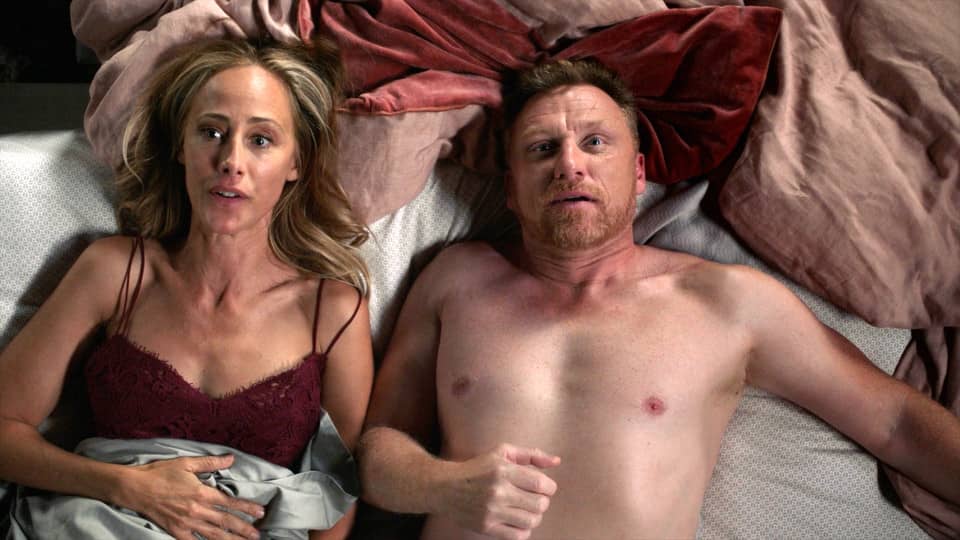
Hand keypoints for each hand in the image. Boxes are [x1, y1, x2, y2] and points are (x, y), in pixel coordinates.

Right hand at [118, 454, 263, 539]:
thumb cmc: (160, 473)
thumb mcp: (187, 463)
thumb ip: (211, 463)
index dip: (247, 508)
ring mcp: (186, 523)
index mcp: (202, 492)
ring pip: (213, 535)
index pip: (229, 502)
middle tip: (257, 535)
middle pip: (225, 522)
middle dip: (243, 529)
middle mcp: (197, 510)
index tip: (260, 513)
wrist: (135, 488)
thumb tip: (231, 458)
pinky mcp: (175, 531)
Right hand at [444, 443, 560, 539]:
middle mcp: (498, 491)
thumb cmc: (478, 468)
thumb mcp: (502, 453)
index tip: (542, 487)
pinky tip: (517, 520)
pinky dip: (523, 530)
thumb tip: (556, 461)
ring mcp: (491, 511)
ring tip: (526, 509)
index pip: (542, 484)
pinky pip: (518, 535)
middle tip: (534, 498)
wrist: (445, 487)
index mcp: (503, 470)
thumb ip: (531, 455)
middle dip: (542, 501)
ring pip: (531, 521)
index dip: (548, 487)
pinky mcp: (486, 527)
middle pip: (540, 504)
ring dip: (534, 516)